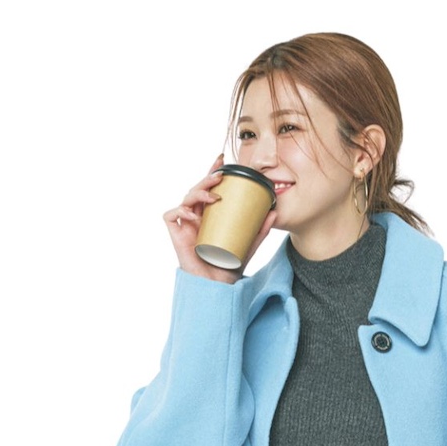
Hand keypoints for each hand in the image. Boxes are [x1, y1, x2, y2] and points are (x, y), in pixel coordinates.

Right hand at [163, 154, 275, 283]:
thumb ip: (259, 230)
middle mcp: (196, 215)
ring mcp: (185, 223)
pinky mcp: (176, 233)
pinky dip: (180, 211)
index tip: (223, 160)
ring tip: (214, 196)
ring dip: (198, 192)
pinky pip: (172, 215)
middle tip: (221, 175)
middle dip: (207, 177)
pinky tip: (194, 216)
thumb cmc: (229, 265)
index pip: (210, 187)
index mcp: (210, 214)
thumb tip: (274, 212)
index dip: (213, 171)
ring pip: (186, 198)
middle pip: (198, 188)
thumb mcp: (248, 245)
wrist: (217, 285)